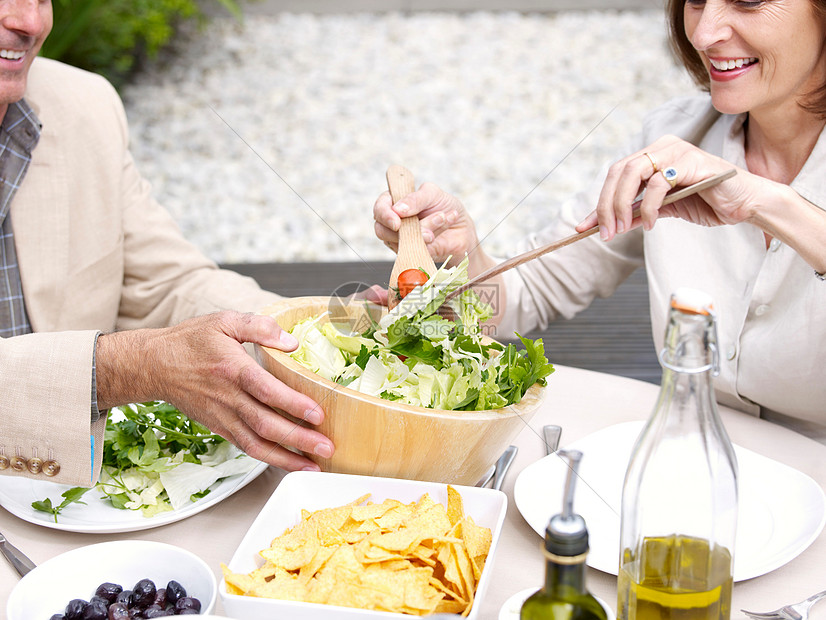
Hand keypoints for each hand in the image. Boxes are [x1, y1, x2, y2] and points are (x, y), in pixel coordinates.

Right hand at [96, 311, 332, 471]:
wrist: (154, 366)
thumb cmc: (190, 341)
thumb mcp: (224, 321)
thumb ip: (259, 327)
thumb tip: (292, 341)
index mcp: (233, 370)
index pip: (266, 391)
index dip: (293, 404)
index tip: (318, 414)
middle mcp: (228, 398)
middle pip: (266, 425)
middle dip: (299, 439)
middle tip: (327, 448)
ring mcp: (223, 417)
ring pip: (257, 445)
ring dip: (287, 458)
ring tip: (314, 466)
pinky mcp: (219, 428)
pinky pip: (247, 447)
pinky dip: (270, 459)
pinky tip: (291, 462)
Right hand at [373, 182, 479, 266]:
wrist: (463, 228)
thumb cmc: (445, 207)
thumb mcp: (433, 194)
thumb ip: (415, 198)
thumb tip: (397, 210)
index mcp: (394, 203)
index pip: (379, 208)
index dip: (384, 215)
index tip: (397, 222)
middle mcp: (394, 223)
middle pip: (382, 230)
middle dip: (405, 229)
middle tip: (426, 226)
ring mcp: (401, 240)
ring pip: (400, 241)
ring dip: (424, 229)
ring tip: (442, 218)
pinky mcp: (412, 253)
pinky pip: (415, 250)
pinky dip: (432, 237)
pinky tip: (444, 224)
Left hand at [576, 134, 760, 239]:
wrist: (745, 204)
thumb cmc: (708, 202)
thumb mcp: (664, 210)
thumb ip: (637, 213)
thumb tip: (608, 225)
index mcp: (653, 155)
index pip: (616, 175)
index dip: (599, 202)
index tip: (584, 227)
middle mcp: (662, 147)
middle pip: (619, 172)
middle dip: (606, 205)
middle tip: (605, 233)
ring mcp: (676, 151)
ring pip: (633, 173)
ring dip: (622, 205)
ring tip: (622, 229)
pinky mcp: (690, 161)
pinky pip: (657, 183)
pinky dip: (649, 206)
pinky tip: (651, 223)